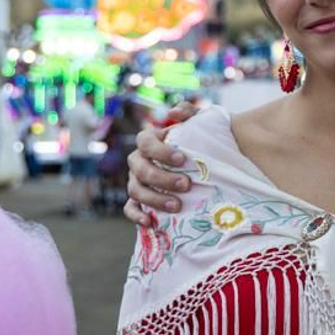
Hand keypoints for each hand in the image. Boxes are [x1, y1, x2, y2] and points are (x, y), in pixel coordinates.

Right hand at [123, 103, 198, 226]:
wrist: (204, 165)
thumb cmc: (198, 142)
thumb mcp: (198, 123)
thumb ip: (189, 112)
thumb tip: (173, 112)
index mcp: (148, 142)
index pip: (145, 142)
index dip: (161, 152)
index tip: (183, 159)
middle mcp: (138, 161)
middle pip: (141, 170)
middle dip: (162, 179)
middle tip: (186, 185)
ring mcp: (136, 181)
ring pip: (135, 190)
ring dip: (154, 199)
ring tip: (177, 206)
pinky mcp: (138, 201)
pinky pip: (130, 209)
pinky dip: (136, 216)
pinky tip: (150, 222)